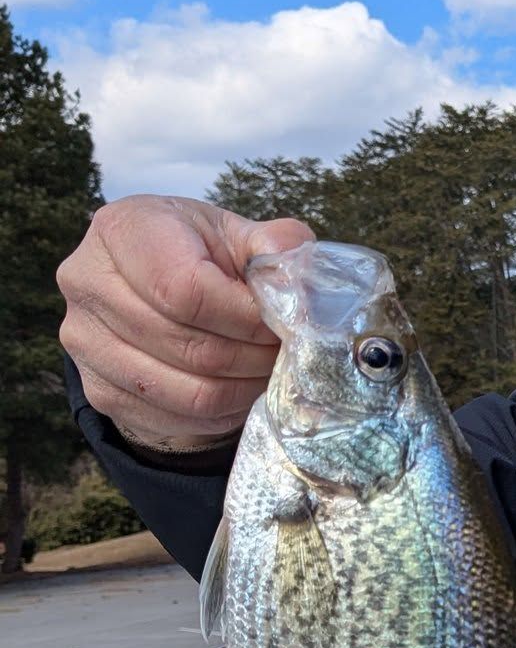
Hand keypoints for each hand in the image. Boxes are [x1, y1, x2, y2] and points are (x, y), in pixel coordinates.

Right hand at [58, 196, 312, 451]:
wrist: (152, 287)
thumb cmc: (199, 253)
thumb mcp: (236, 235)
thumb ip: (273, 248)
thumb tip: (298, 282)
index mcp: (122, 229)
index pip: (185, 290)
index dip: (245, 317)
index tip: (283, 323)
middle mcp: (87, 283)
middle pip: (190, 346)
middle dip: (253, 356)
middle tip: (287, 353)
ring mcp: (85, 342)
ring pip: (189, 392)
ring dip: (245, 389)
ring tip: (270, 371)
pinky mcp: (99, 391)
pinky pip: (178, 418)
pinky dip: (224, 412)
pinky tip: (242, 390)